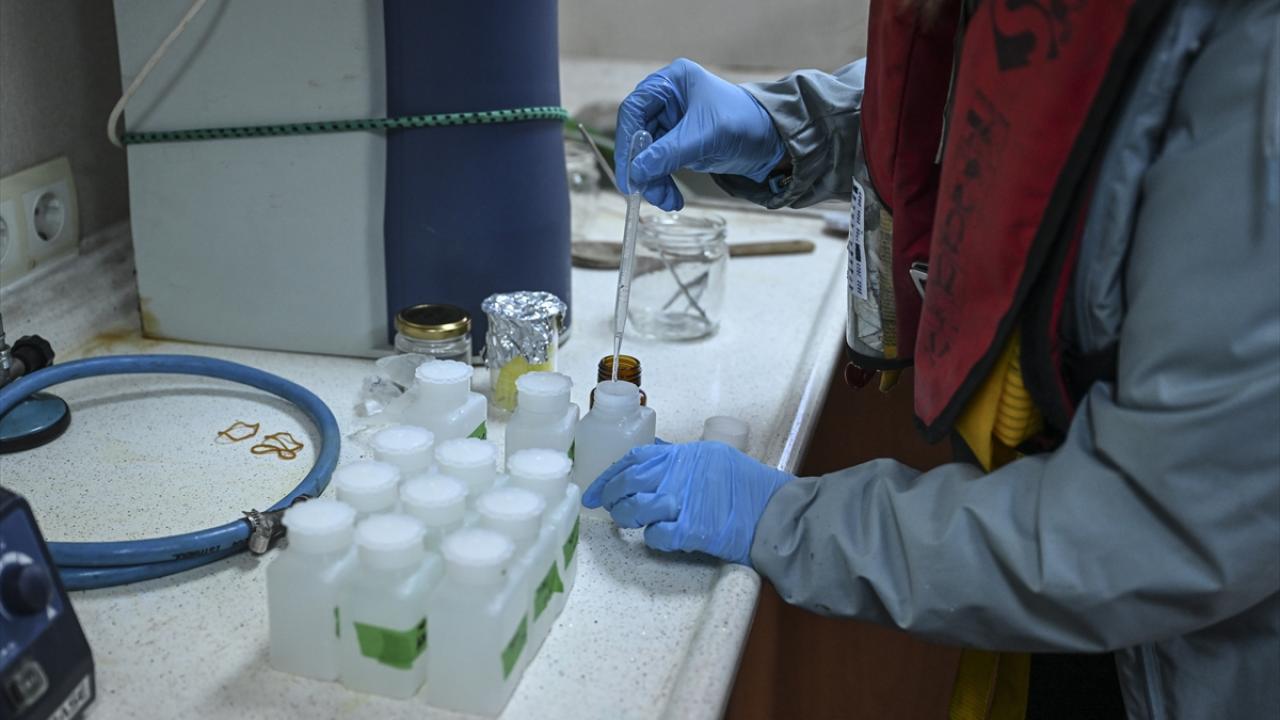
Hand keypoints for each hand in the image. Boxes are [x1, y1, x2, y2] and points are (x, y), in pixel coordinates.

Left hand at [582, 441, 793, 565]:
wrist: (777, 514)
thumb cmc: (751, 488)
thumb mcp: (716, 459)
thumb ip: (684, 460)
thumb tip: (653, 463)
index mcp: (686, 454)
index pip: (636, 457)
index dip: (611, 473)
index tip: (596, 488)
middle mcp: (681, 473)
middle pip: (629, 481)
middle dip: (609, 494)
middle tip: (602, 505)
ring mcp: (684, 501)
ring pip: (636, 508)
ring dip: (627, 517)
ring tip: (628, 522)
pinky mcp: (690, 529)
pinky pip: (656, 536)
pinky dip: (654, 539)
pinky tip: (661, 537)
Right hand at [615, 58, 785, 210]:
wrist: (771, 141)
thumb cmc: (745, 124)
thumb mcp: (705, 137)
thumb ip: (669, 153)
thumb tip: (636, 172)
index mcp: (673, 81)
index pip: (634, 108)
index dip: (627, 140)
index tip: (628, 170)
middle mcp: (668, 98)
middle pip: (637, 133)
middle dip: (642, 166)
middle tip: (643, 192)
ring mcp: (671, 121)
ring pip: (646, 153)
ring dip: (652, 179)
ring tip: (666, 201)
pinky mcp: (677, 142)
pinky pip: (658, 163)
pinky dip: (662, 181)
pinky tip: (671, 198)